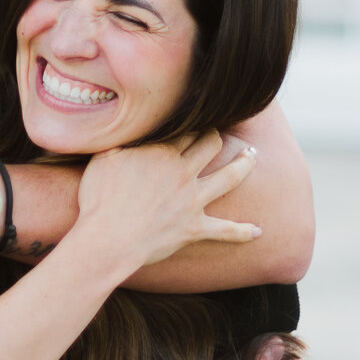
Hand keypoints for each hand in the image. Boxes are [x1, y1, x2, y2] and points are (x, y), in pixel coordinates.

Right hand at [74, 133, 260, 270]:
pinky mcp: (194, 228)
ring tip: (252, 156)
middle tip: (219, 133)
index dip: (192, 123)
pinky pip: (226, 230)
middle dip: (217, 136)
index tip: (195, 120)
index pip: (186, 129)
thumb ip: (120, 138)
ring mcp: (192, 200)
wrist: (108, 239)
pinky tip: (259, 232)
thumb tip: (126, 123)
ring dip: (244, 165)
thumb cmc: (99, 199)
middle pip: (210, 144)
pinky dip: (243, 232)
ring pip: (229, 177)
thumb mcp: (104, 157)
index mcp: (162, 152)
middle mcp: (183, 172)